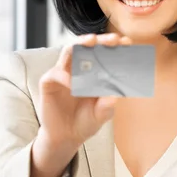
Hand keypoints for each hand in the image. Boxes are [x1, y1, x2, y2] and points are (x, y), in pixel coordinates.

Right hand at [30, 33, 131, 176]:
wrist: (67, 137)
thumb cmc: (86, 122)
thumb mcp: (101, 115)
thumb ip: (107, 106)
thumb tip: (115, 97)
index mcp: (94, 72)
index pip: (104, 54)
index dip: (115, 47)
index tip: (127, 42)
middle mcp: (78, 68)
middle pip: (87, 46)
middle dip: (101, 40)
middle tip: (113, 39)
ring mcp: (63, 73)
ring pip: (69, 51)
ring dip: (80, 45)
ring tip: (92, 42)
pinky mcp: (49, 82)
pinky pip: (56, 73)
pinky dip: (65, 76)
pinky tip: (75, 84)